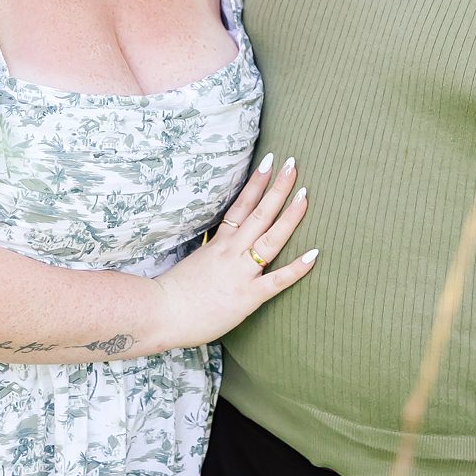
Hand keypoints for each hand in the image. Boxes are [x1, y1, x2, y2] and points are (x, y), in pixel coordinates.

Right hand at [150, 153, 315, 347]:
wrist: (160, 313)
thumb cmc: (174, 292)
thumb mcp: (195, 263)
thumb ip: (212, 253)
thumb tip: (222, 245)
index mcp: (219, 243)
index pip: (241, 206)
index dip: (256, 183)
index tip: (269, 162)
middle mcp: (232, 252)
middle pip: (260, 213)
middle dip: (278, 188)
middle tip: (293, 164)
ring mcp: (240, 273)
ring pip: (271, 239)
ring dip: (290, 216)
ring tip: (305, 195)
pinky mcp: (248, 297)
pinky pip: (277, 280)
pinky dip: (297, 268)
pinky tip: (314, 254)